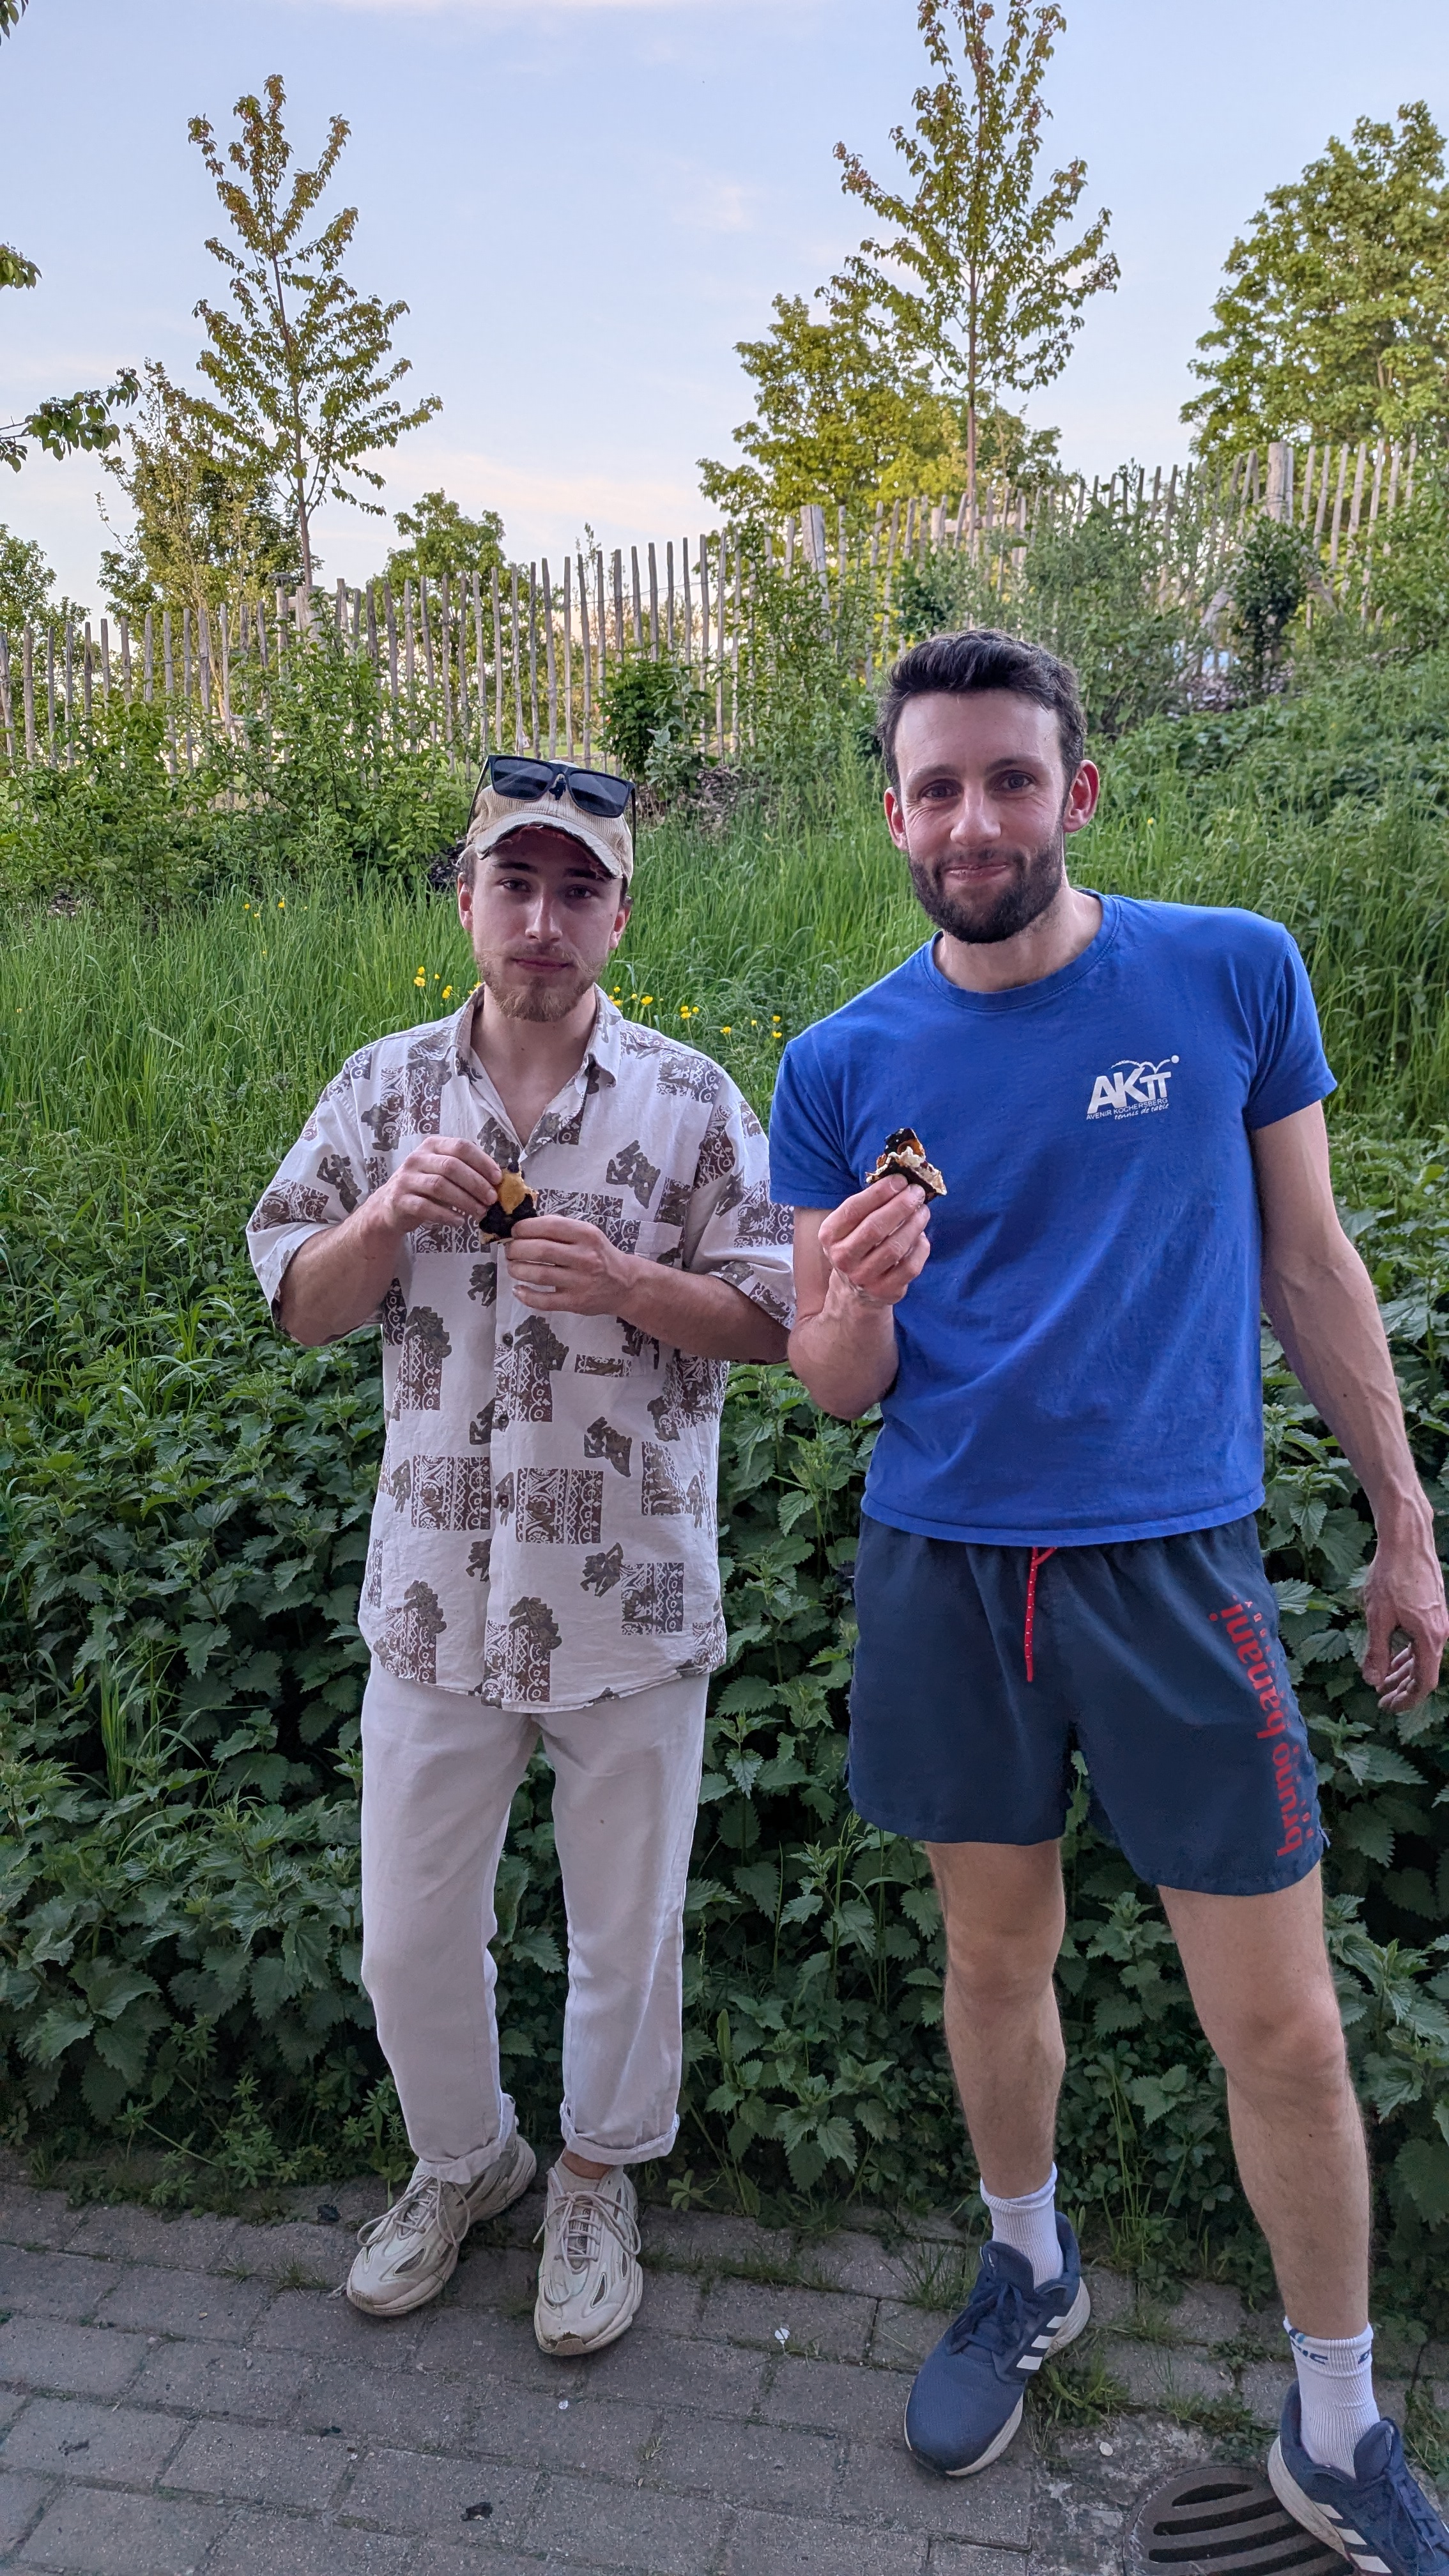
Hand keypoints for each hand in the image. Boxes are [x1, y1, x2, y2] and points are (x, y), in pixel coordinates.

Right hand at [374, 1138, 502, 1235]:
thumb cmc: (425, 1188)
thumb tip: (498, 1182)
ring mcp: (406, 1178)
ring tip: (480, 1213)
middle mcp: (417, 1158)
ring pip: (439, 1186)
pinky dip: (446, 1215)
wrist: (390, 1206)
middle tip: (492, 1200)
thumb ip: (466, 1171)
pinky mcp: (400, 1199)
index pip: (461, 1146)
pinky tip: (459, 1221)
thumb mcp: (443, 1172)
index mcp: (433, 1145)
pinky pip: (425, 1206)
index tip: (497, 1178)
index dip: (482, 1161)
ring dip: (465, 1201)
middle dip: (476, 1184)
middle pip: (451, 1166)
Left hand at [504, 1215, 632, 1314]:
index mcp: (586, 1235)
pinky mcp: (576, 1302)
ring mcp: (580, 1281)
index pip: (549, 1226)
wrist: (625, 1284)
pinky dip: (526, 1295)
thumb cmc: (599, 1255)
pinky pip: (544, 1301)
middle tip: (510, 1250)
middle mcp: (585, 1257)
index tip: (515, 1231)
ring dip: (517, 1270)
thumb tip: (524, 1227)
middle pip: (540, 1250)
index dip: (525, 1228)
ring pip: (539, 1275)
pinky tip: (518, 1290)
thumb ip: (560, 1229)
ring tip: (512, 1267)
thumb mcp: (587, 1234)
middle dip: (516, 1249)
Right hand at [819, 1174, 931, 1309]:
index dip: (879, 1192)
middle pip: (875, 1228)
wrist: (854, 1289)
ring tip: (923, 1211)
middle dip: (900, 1206)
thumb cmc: (858, 1245)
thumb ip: (869, 1205)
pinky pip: (909, 1267)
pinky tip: (922, 1236)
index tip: (900, 1180)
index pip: (853, 1209)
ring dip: (914, 1225)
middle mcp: (843, 1257)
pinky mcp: (885, 1290)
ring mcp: (864, 1277)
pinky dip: (920, 1248)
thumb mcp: (850, 1225)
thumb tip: (901, 1182)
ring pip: (895, 1247)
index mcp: (830, 1235)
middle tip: (917, 1193)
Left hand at [1360, 1513, 1447, 1711]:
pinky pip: (1421, 1641)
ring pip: (1422, 1656)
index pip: (1424, 1683)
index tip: (1387, 1707)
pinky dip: (1407, 1653)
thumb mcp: (1377, 1617)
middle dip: (1402, 1689)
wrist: (1407, 1541)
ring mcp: (1438, 1622)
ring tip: (1381, 1683)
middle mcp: (1440, 1632)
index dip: (1407, 1700)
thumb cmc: (1390, 1576)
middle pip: (1424, 1672)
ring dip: (1403, 1671)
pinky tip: (1392, 1659)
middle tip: (1381, 1700)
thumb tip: (1373, 1681)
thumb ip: (1376, 1652)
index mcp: (1429, 1638)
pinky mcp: (1432, 1612)